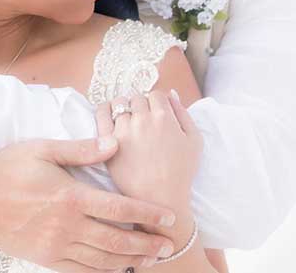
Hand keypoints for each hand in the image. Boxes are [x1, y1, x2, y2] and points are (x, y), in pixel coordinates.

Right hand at [0, 137, 178, 272]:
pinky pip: (80, 269)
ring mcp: (56, 244)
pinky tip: (115, 268)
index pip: (120, 208)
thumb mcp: (42, 149)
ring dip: (129, 260)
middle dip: (147, 243)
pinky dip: (101, 271)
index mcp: (71, 196)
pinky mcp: (45, 257)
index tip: (169, 217)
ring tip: (149, 259)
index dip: (148, 214)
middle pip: (117, 239)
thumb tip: (114, 143)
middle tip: (168, 245)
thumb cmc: (8, 168)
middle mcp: (68, 225)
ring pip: (102, 259)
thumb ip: (81, 149)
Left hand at [95, 89, 201, 211]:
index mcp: (164, 117)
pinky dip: (105, 110)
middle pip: (138, 98)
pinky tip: (109, 116)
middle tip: (143, 120)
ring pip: (119, 103)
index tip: (156, 113)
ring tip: (127, 120)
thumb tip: (171, 94)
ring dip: (124, 107)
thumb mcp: (194, 141)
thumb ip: (183, 113)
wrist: (160, 200)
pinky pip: (101, 113)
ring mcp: (123, 129)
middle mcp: (142, 119)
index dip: (157, 102)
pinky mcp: (107, 140)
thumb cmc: (181, 172)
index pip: (156, 95)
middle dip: (141, 105)